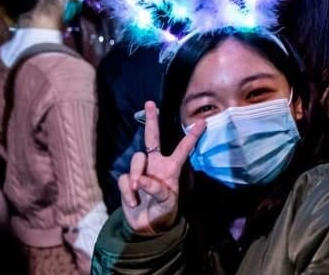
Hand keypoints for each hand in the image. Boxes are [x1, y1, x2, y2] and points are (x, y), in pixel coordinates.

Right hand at [119, 101, 205, 234]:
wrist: (148, 226)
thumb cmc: (164, 210)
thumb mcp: (167, 202)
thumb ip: (157, 190)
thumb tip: (141, 180)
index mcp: (171, 168)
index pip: (183, 149)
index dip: (192, 136)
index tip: (203, 122)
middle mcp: (156, 164)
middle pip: (152, 137)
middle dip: (151, 120)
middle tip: (151, 104)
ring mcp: (141, 170)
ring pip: (137, 159)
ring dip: (137, 175)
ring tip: (138, 192)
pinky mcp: (128, 180)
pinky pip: (125, 178)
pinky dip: (128, 191)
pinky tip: (133, 202)